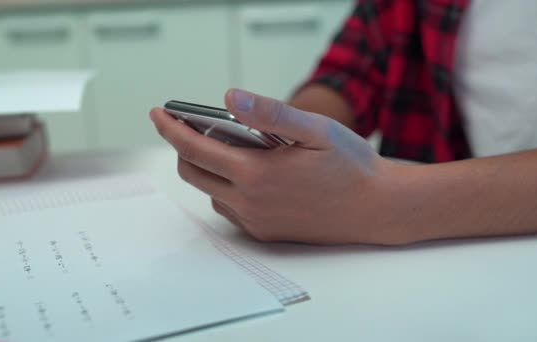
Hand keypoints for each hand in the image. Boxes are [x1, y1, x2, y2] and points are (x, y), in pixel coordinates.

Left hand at [151, 89, 409, 244]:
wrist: (379, 209)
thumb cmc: (351, 166)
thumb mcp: (315, 129)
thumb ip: (269, 113)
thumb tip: (229, 96)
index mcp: (256, 174)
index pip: (195, 149)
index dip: (171, 129)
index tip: (157, 113)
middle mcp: (249, 203)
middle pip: (194, 173)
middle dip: (183, 148)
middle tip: (189, 127)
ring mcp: (257, 221)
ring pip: (211, 192)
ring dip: (208, 169)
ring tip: (227, 147)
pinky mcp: (267, 233)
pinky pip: (231, 210)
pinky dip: (226, 189)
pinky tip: (248, 175)